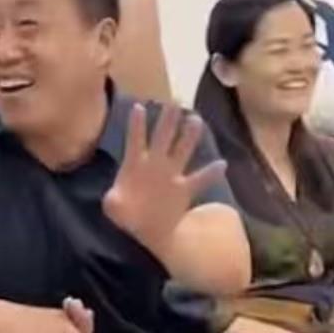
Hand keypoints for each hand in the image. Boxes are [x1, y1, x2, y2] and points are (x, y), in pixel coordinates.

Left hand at [102, 103, 226, 254]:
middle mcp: (155, 164)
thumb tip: (112, 198)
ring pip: (182, 151)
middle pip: (163, 138)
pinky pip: (199, 179)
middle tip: (174, 101)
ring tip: (195, 120)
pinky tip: (221, 164)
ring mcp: (171, 175)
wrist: (148, 231)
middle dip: (168, 120)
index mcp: (135, 164)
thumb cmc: (128, 213)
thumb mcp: (114, 207)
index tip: (138, 107)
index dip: (136, 126)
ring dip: (189, 136)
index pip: (136, 141)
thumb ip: (112, 201)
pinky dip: (210, 173)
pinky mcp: (184, 189)